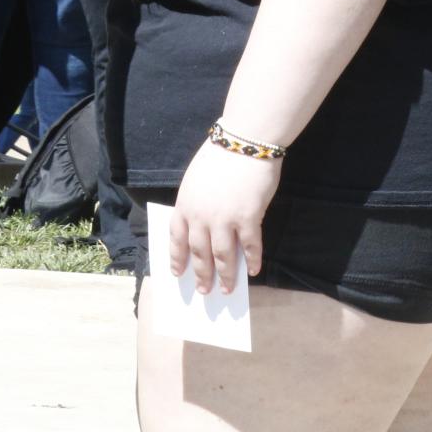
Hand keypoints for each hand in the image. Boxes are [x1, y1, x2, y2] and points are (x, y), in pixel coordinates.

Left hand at [168, 139, 280, 295]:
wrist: (245, 141)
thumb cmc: (222, 155)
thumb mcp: (196, 179)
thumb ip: (197, 202)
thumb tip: (204, 225)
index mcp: (185, 205)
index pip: (177, 238)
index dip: (178, 258)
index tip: (178, 272)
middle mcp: (201, 216)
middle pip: (199, 252)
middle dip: (202, 274)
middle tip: (204, 290)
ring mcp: (224, 219)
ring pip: (222, 256)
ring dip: (225, 276)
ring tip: (227, 289)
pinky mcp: (248, 218)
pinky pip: (250, 245)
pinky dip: (252, 260)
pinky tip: (253, 269)